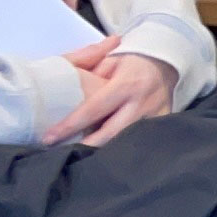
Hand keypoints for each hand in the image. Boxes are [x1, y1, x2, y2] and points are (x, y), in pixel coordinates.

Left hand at [43, 39, 176, 145]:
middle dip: (85, 146)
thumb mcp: (111, 59)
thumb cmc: (132, 61)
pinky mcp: (163, 123)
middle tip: (62, 153)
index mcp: (126, 84)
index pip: (93, 109)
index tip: (49, 137)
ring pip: (125, 141)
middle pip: (110, 133)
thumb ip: (90, 72)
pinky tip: (106, 154)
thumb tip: (67, 89)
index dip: (70, 125)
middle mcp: (142, 103)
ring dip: (103, 150)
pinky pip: (140, 141)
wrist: (167, 62)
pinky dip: (122, 148)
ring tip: (80, 157)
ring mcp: (155, 116)